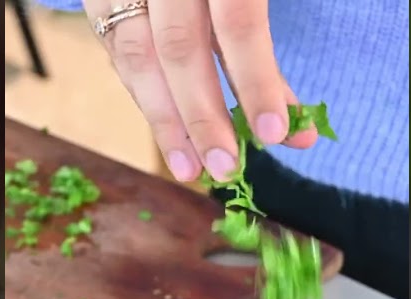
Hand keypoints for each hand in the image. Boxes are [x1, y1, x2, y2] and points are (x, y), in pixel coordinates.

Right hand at [84, 0, 318, 182]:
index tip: (274, 133)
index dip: (255, 79)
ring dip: (163, 119)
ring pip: (135, 52)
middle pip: (177, 44)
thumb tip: (296, 132)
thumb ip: (269, 55)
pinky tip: (165, 130)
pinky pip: (115, 47)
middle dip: (202, 114)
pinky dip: (142, 92)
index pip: (237, 19)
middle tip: (226, 167)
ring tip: (191, 167)